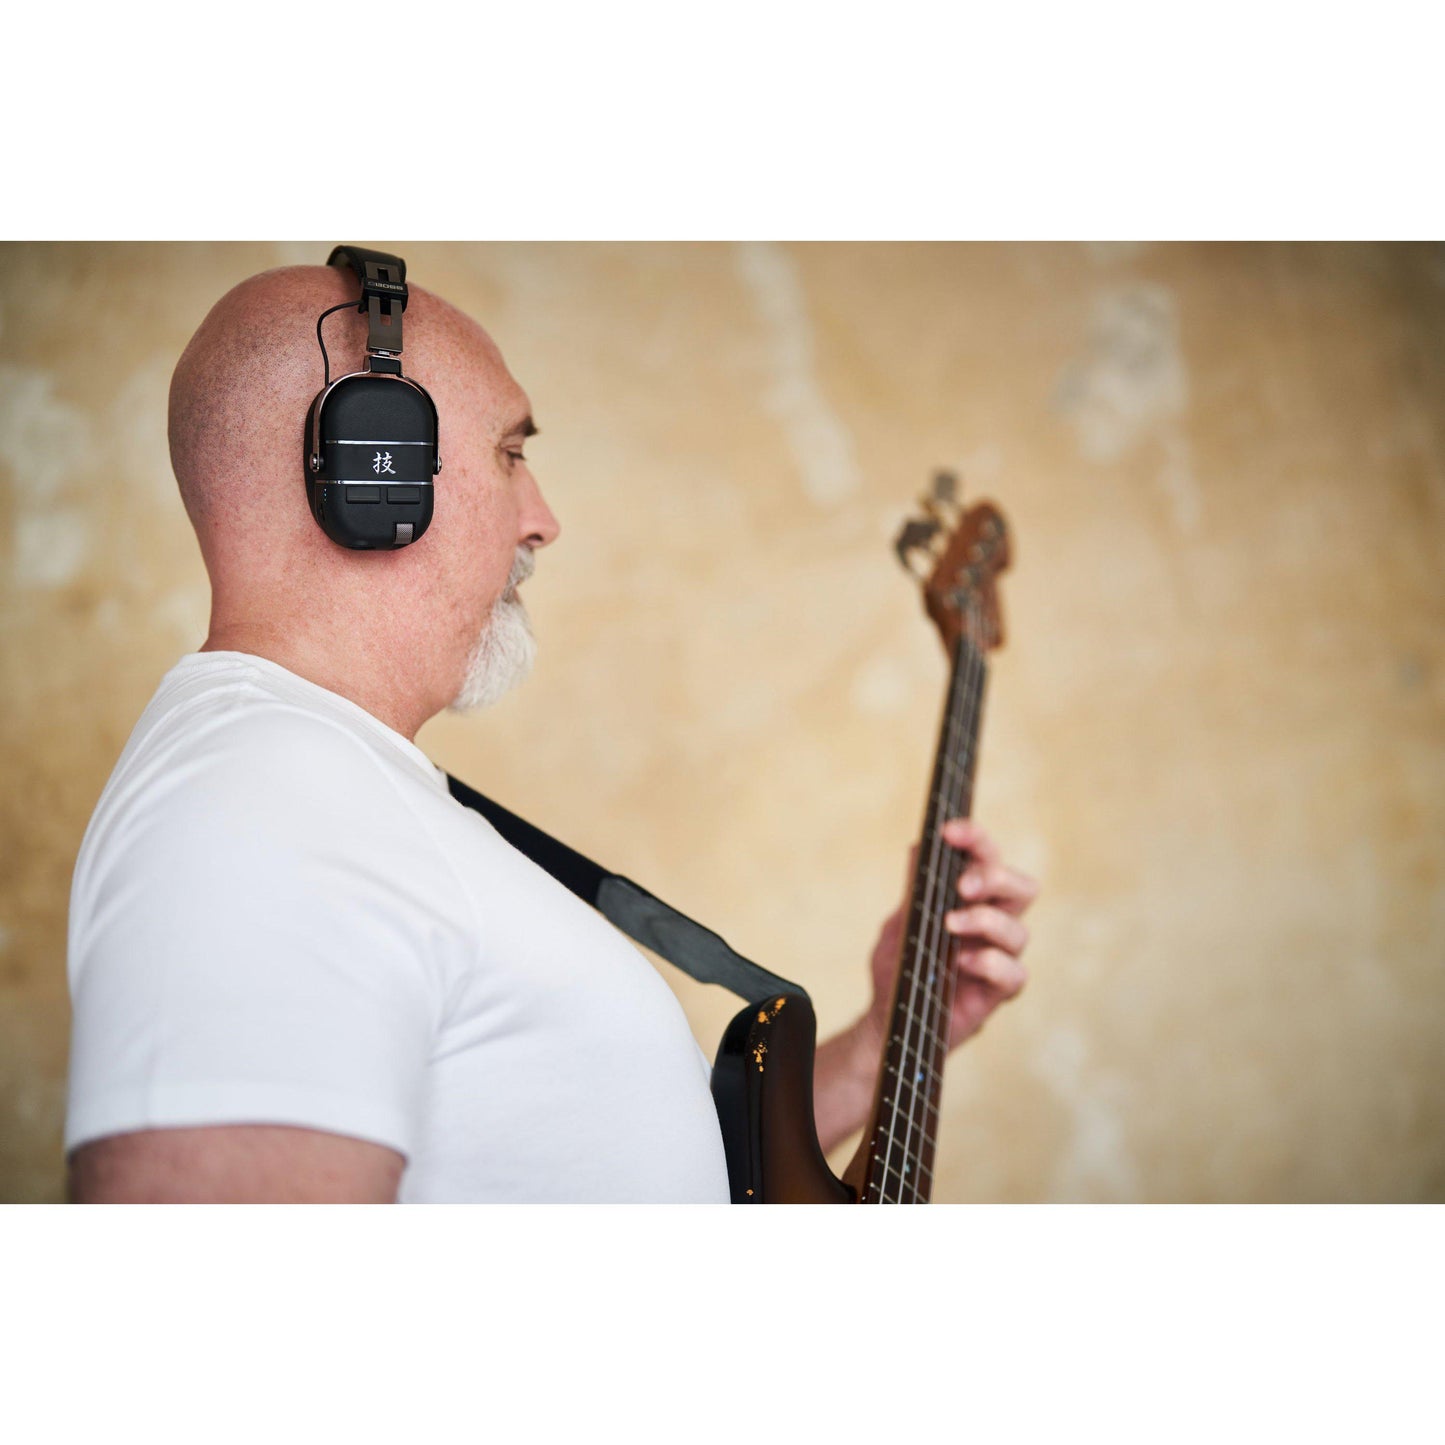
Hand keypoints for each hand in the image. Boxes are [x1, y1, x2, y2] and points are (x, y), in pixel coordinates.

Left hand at [812, 818, 1037, 1155]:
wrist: (890, 1021)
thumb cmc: (901, 970)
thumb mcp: (901, 924)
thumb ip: (915, 890)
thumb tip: (918, 847)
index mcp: (971, 902)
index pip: (988, 859)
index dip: (976, 840)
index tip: (949, 831)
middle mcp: (992, 926)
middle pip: (1022, 888)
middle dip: (996, 877)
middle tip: (962, 885)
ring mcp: (997, 959)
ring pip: (1020, 931)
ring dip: (986, 921)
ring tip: (951, 925)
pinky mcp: (996, 993)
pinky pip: (1015, 975)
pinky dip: (990, 964)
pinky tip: (962, 962)